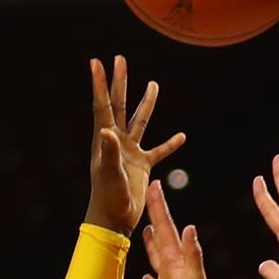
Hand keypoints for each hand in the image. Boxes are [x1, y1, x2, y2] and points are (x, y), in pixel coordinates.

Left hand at [85, 56, 186, 234]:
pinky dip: (170, 144)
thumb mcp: (108, 173)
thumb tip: (105, 129)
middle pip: (119, 105)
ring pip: (140, 122)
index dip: (100, 84)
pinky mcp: (142, 165)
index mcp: (105, 139)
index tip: (96, 61)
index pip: (102, 105)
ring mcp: (130, 152)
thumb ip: (109, 151)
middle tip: (121, 59)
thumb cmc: (107, 197)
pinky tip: (182, 136)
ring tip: (153, 84)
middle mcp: (116, 141)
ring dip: (146, 103)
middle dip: (120, 82)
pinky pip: (159, 151)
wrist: (114, 220)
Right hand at [139, 181, 218, 278]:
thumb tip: (189, 227)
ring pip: (156, 257)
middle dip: (155, 215)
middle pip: (160, 235)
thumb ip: (192, 254)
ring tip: (146, 231)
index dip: (159, 206)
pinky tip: (145, 277)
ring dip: (150, 244)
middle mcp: (172, 266)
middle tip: (150, 195)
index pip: (166, 226)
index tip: (155, 185)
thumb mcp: (194, 277)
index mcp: (177, 258)